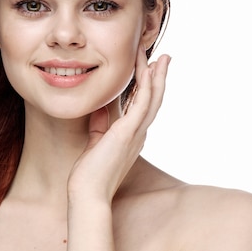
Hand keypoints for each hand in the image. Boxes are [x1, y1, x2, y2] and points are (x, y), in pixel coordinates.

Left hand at [67, 45, 170, 201]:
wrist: (87, 193)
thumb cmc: (89, 173)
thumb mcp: (96, 142)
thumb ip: (100, 125)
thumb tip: (100, 108)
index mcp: (132, 136)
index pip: (144, 106)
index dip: (149, 87)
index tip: (150, 69)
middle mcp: (138, 134)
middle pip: (154, 100)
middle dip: (159, 78)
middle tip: (164, 58)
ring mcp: (135, 133)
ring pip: (152, 99)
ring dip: (156, 77)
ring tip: (160, 58)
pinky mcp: (127, 133)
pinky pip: (142, 105)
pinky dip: (147, 87)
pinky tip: (149, 72)